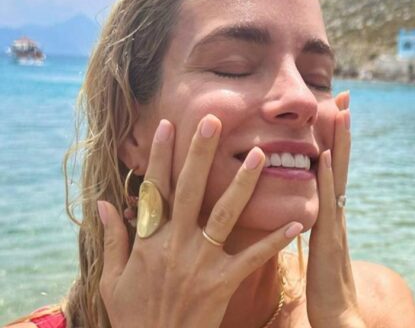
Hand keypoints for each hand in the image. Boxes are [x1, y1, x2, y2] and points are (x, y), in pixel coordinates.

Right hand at [97, 115, 301, 327]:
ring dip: (243, 183)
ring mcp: (201, 262)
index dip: (160, 156)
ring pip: (224, 214)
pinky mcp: (223, 282)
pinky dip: (274, 240)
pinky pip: (253, 258)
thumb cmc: (133, 316)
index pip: (155, 189)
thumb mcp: (112, 280)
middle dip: (200, 153)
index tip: (167, 125)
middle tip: (213, 120)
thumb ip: (111, 239)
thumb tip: (103, 204)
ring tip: (260, 154)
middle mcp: (175, 244)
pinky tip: (297, 221)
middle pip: (190, 190)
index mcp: (148, 241)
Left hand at [307, 92, 366, 327]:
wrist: (338, 314)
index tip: (337, 109)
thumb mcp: (320, 246)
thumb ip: (317, 225)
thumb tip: (311, 210)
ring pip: (335, 174)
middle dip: (341, 129)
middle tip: (345, 96)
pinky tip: (320, 155)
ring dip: (338, 142)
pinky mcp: (327, 236)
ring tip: (340, 111)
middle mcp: (336, 210)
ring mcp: (334, 221)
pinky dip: (325, 177)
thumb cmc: (325, 285)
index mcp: (331, 212)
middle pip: (339, 162)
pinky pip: (326, 200)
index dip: (335, 139)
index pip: (332, 167)